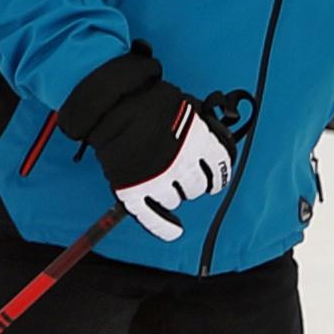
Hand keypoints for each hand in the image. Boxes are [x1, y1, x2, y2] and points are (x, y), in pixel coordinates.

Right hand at [115, 106, 234, 241]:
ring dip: (173, 195)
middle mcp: (183, 165)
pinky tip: (173, 232)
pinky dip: (162, 227)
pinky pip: (151, 218)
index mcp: (199, 142)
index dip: (218, 175)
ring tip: (165, 185)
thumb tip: (210, 144)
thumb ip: (201, 130)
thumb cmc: (150, 101)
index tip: (214, 180)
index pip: (219, 168)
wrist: (114, 104)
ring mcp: (157, 180)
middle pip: (196, 187)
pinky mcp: (133, 190)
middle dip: (192, 182)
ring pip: (175, 200)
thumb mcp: (189, 108)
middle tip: (183, 177)